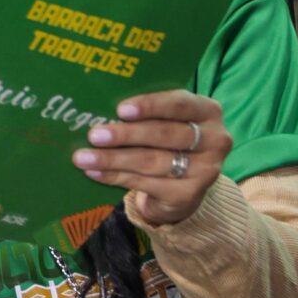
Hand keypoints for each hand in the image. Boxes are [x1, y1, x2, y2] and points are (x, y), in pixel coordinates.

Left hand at [75, 90, 231, 225]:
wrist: (182, 188)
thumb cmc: (167, 142)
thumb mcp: (166, 122)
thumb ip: (146, 114)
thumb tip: (100, 108)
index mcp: (208, 111)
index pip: (180, 103)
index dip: (150, 106)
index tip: (121, 109)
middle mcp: (215, 139)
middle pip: (164, 134)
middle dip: (126, 134)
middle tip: (94, 135)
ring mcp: (205, 170)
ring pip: (152, 161)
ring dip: (113, 159)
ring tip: (83, 157)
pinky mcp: (189, 194)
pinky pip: (146, 184)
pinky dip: (116, 177)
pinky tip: (94, 173)